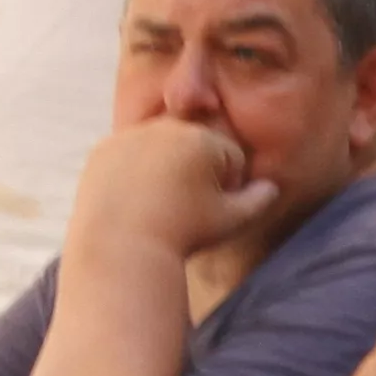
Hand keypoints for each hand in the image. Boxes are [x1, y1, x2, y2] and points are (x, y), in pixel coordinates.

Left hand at [72, 113, 279, 263]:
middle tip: (184, 209)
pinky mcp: (104, 148)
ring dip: (165, 170)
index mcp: (203, 140)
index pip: (229, 157)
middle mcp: (167, 127)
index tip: (209, 211)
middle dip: (196, 173)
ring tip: (158, 206)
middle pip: (195, 148)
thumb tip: (271, 188)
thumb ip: (258, 200)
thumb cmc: (182, 235)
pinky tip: (133, 202)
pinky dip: (133, 173)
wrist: (120, 247)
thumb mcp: (230, 221)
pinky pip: (129, 156)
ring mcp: (132, 135)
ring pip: (162, 150)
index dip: (226, 188)